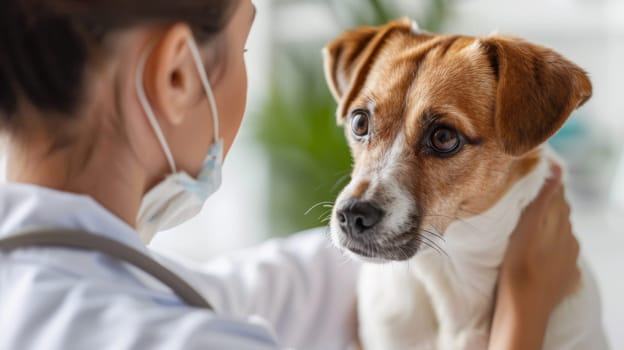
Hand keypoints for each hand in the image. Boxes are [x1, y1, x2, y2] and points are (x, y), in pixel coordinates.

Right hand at [489, 164, 580, 349]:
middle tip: (527, 197)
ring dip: (549, 226)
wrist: (525, 308)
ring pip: (561, 233)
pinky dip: (551, 248)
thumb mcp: (526, 227)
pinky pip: (561, 254)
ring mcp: (570, 258)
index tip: (535, 174)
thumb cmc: (519, 266)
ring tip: (530, 226)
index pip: (558, 194)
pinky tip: (539, 252)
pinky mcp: (567, 275)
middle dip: (548, 203)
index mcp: (560, 223)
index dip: (548, 183)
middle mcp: (570, 238)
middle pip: (561, 213)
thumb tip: (558, 171)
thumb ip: (543, 200)